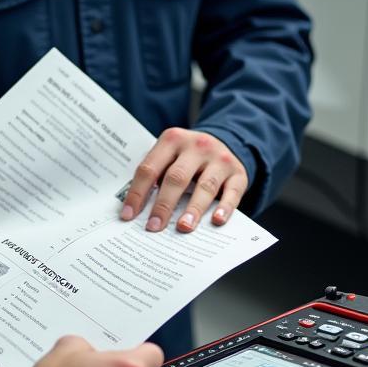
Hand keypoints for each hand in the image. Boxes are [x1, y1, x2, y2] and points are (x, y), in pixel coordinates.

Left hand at [120, 127, 247, 232]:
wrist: (224, 141)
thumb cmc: (188, 155)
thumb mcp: (170, 154)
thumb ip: (156, 173)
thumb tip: (136, 208)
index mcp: (172, 139)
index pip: (150, 168)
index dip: (138, 193)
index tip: (129, 215)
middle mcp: (196, 145)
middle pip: (176, 177)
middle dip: (163, 204)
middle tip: (154, 226)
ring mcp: (219, 158)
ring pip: (205, 186)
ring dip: (193, 209)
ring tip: (183, 227)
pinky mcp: (238, 173)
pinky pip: (232, 192)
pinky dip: (225, 207)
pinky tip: (217, 220)